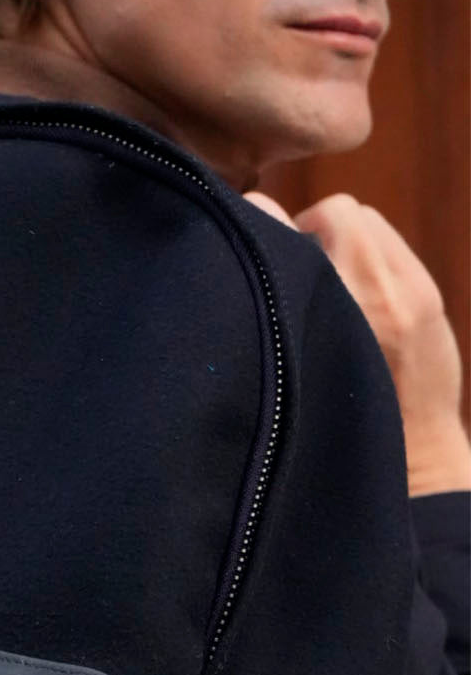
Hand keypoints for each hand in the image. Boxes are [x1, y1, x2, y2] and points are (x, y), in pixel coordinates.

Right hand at [245, 191, 470, 496]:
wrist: (408, 462)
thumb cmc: (330, 430)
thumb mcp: (284, 366)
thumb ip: (271, 306)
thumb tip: (245, 245)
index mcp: (325, 305)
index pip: (274, 221)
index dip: (258, 228)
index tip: (254, 259)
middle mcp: (370, 287)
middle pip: (329, 212)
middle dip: (307, 234)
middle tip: (297, 281)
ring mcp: (407, 286)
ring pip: (361, 220)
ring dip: (342, 242)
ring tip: (331, 289)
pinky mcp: (427, 292)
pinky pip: (390, 242)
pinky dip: (370, 258)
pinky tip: (359, 300)